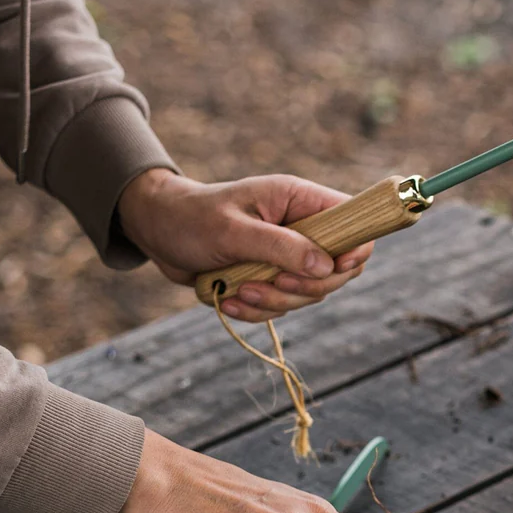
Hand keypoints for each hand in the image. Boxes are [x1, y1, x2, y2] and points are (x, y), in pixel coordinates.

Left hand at [117, 169, 374, 322]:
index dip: (355, 249)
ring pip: (309, 294)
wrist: (157, 231)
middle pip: (337, 270)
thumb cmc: (191, 218)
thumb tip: (326, 267)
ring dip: (276, 302)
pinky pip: (282, 306)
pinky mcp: (271, 279)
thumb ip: (281, 247)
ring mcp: (288, 256)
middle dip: (307, 286)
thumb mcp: (233, 231)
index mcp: (299, 201)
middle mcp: (301, 229)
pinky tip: (229, 300)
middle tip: (274, 283)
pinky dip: (257, 311)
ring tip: (238, 291)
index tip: (335, 268)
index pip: (353, 223)